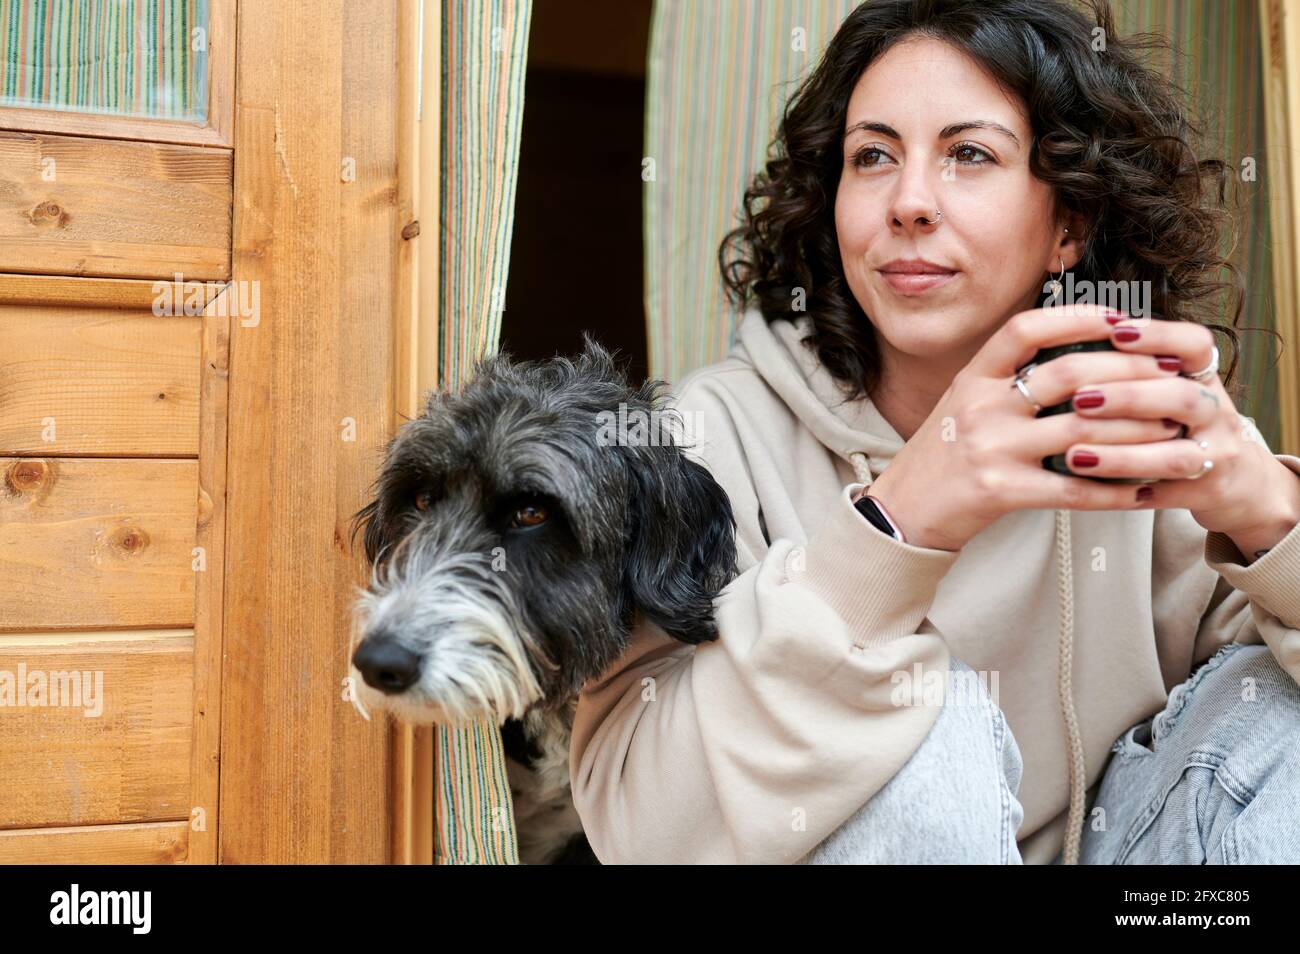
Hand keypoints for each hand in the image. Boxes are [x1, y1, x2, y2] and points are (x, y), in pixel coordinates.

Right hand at [868, 304, 1182, 550]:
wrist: (902, 509)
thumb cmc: (941, 454)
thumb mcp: (963, 401)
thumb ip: (1007, 377)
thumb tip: (1073, 354)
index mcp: (973, 377)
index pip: (1025, 330)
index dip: (1077, 318)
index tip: (1121, 320)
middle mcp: (982, 406)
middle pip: (1069, 375)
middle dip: (1132, 374)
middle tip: (1171, 377)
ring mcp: (991, 448)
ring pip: (1083, 430)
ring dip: (1139, 432)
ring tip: (1173, 432)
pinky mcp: (1002, 491)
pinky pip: (1073, 489)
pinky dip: (1115, 490)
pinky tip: (1143, 490)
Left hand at [1066, 315, 1299, 560]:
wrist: (1239, 480)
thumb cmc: (1187, 424)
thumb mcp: (1174, 389)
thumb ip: (1137, 368)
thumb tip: (1071, 335)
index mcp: (1204, 379)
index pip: (1195, 345)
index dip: (1159, 335)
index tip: (1115, 331)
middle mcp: (1216, 413)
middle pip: (1182, 398)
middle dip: (1129, 398)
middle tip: (1080, 399)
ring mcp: (1215, 455)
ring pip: (1175, 455)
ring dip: (1121, 455)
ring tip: (1074, 455)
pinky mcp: (1204, 492)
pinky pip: (1163, 495)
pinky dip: (1124, 492)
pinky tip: (1087, 487)